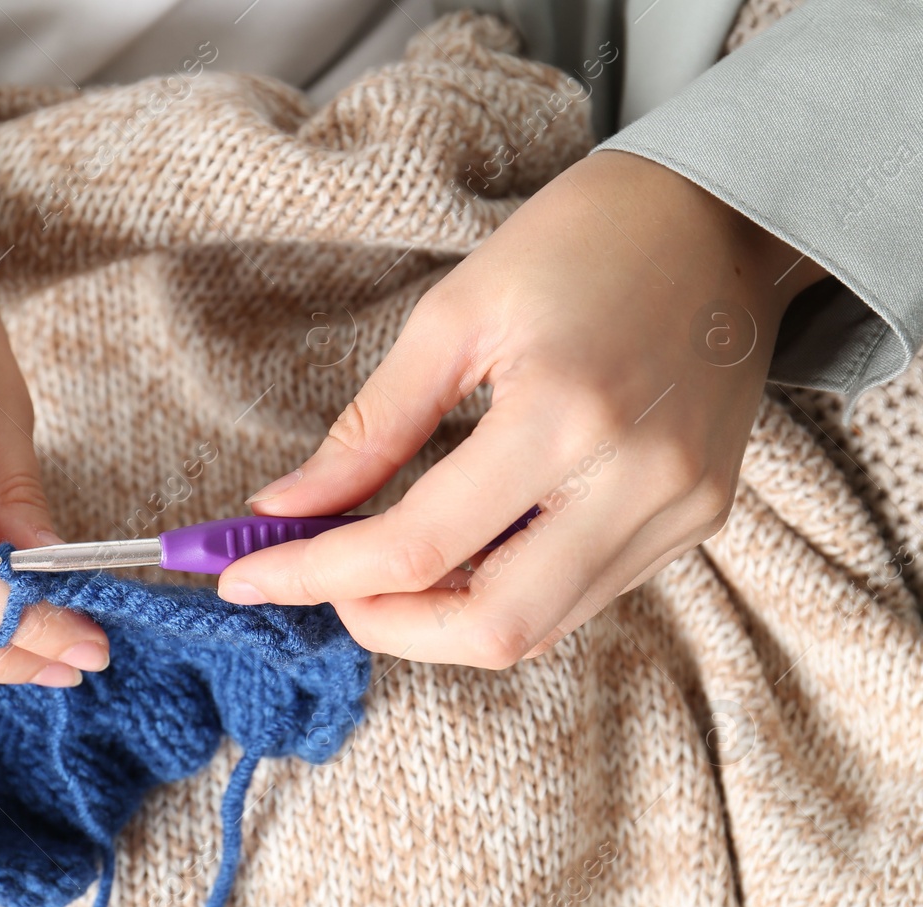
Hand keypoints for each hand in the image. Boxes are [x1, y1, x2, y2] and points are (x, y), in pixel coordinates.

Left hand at [217, 150, 825, 667]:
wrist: (720, 218)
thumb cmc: (580, 243)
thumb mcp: (453, 317)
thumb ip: (369, 429)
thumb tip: (284, 509)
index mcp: (566, 414)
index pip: (420, 545)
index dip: (318, 574)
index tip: (245, 576)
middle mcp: (636, 482)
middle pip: (491, 628)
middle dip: (386, 623)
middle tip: (325, 579)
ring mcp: (677, 510)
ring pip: (538, 629)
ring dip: (441, 615)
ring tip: (383, 563)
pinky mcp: (696, 519)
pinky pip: (580, 596)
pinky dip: (503, 589)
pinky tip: (464, 546)